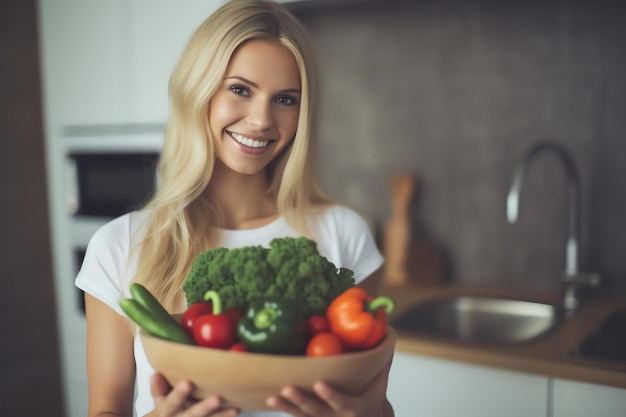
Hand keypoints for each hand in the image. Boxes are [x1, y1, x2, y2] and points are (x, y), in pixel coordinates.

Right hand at [150, 373, 239, 416]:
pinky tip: (236, 411)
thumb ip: (159, 387)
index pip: (169, 403)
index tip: (187, 383)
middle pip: (191, 415)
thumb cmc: (168, 404)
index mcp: (165, 411)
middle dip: (204, 408)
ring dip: (220, 415)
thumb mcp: (160, 397)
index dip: (177, 394)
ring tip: (234, 409)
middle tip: (218, 398)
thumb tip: (156, 374)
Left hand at [265, 358, 392, 416]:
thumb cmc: (371, 403)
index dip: (330, 395)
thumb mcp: (379, 389)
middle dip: (301, 400)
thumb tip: (388, 340)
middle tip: (287, 388)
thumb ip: (382, 367)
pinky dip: (285, 409)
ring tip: (272, 396)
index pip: (341, 402)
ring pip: (303, 416)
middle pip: (316, 411)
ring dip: (287, 406)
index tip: (318, 383)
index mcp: (354, 409)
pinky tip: (271, 400)